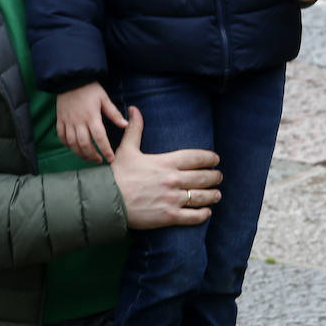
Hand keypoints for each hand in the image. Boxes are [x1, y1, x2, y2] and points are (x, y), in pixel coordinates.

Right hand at [57, 81, 127, 163]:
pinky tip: (73, 148)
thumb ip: (113, 113)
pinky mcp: (60, 120)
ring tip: (87, 158)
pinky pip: (61, 137)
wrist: (70, 79)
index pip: (99, 138)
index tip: (110, 158)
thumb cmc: (89, 88)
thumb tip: (125, 125)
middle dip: (92, 155)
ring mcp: (68, 122)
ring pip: (72, 143)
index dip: (105, 150)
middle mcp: (79, 121)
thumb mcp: (104, 98)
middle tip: (99, 161)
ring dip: (80, 153)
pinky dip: (67, 145)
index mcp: (92, 116)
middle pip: (84, 144)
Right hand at [111, 107, 221, 228]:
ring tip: (217, 194)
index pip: (196, 158)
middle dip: (214, 177)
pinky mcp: (169, 216)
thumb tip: (134, 109)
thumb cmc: (117, 175)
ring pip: (202, 196)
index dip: (209, 158)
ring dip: (213, 195)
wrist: (107, 200)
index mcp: (166, 162)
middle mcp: (173, 180)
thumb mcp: (127, 149)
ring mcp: (172, 199)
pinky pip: (193, 216)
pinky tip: (206, 212)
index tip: (216, 160)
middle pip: (203, 177)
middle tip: (219, 177)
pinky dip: (203, 214)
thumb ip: (135, 129)